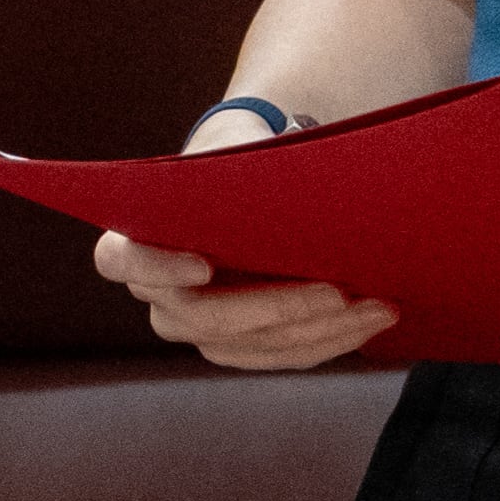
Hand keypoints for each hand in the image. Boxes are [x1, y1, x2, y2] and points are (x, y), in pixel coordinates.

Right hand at [89, 102, 396, 373]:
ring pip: (251, 345)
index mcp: (134, 240)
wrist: (251, 181)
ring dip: (318, 331)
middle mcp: (157, 296)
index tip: (204, 264)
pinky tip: (370, 320)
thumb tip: (286, 169)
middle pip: (205, 318)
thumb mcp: (232, 144)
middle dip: (275, 307)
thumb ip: (241, 158)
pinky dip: (329, 341)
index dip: (159, 267)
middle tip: (336, 290)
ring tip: (377, 306)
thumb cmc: (235, 153)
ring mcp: (197, 329)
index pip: (122, 262)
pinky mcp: (240, 347)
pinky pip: (281, 356)